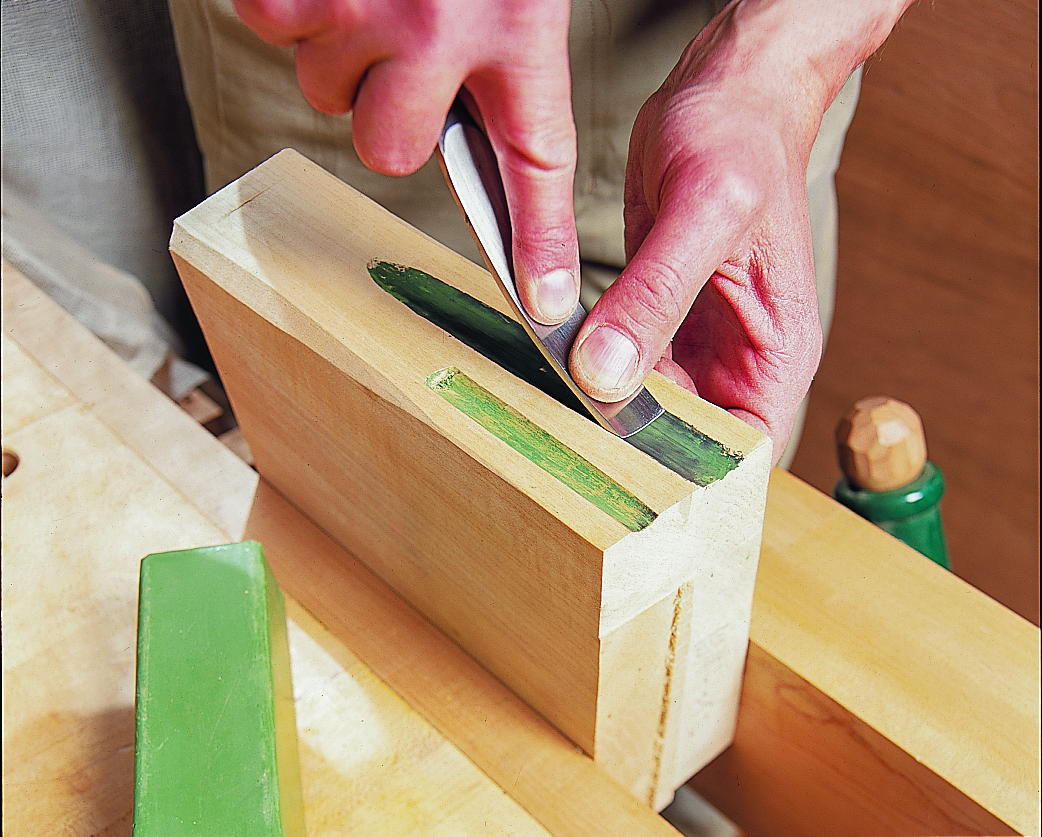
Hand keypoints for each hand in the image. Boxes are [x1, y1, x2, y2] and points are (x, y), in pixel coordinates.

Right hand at [233, 0, 580, 323]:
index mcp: (518, 22)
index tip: (542, 303)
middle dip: (390, 110)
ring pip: (327, 90)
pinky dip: (293, 4)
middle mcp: (440, 27)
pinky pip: (275, 29)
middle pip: (390, 149)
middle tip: (405, 45)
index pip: (535, 158)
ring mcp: (360, 10)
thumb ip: (508, 51)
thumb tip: (481, 140)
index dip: (538, 236)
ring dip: (342, 48)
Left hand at [568, 0, 911, 460]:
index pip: (742, 450)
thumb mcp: (704, 213)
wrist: (726, 91)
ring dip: (603, 409)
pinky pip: (620, 363)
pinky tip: (554, 369)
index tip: (625, 486)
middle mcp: (738, 360)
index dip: (691, 478)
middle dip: (632, 449)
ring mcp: (694, 344)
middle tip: (567, 452)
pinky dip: (589, 368)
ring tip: (552, 417)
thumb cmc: (741, 140)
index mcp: (777, 352)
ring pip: (647, 406)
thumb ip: (657, 296)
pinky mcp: (655, 319)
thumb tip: (608, 374)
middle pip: (686, 439)